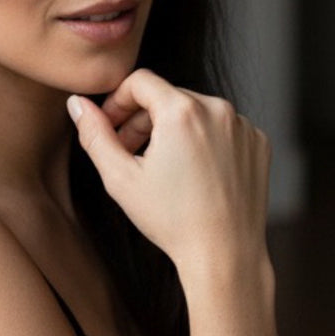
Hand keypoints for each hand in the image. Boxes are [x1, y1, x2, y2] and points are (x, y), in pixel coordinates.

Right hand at [68, 69, 271, 291]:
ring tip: (162, 167)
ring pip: (195, 111)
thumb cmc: (172, 220)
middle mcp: (217, 109)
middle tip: (130, 153)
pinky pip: (222, 127)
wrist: (225, 254)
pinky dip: (204, 140)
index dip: (117, 101)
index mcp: (182, 111)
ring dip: (173, 129)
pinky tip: (193, 173)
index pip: (140, 81)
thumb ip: (95, 134)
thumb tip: (77, 104)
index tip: (111, 126)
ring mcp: (242, 125)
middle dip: (143, 119)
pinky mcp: (257, 142)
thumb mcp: (120, 178)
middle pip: (167, 95)